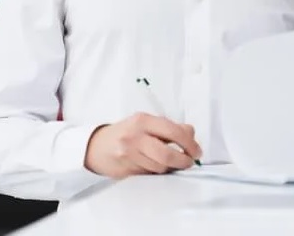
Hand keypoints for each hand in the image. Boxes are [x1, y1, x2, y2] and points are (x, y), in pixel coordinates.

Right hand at [83, 113, 201, 177]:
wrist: (96, 146)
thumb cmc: (126, 132)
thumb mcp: (146, 122)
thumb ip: (170, 127)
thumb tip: (191, 134)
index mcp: (143, 121)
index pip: (174, 132)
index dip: (190, 144)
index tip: (197, 152)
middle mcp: (135, 137)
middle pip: (167, 155)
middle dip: (183, 161)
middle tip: (189, 162)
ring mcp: (128, 154)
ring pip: (159, 167)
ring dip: (169, 168)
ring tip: (169, 162)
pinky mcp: (125, 170)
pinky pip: (149, 174)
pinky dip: (156, 171)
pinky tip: (154, 165)